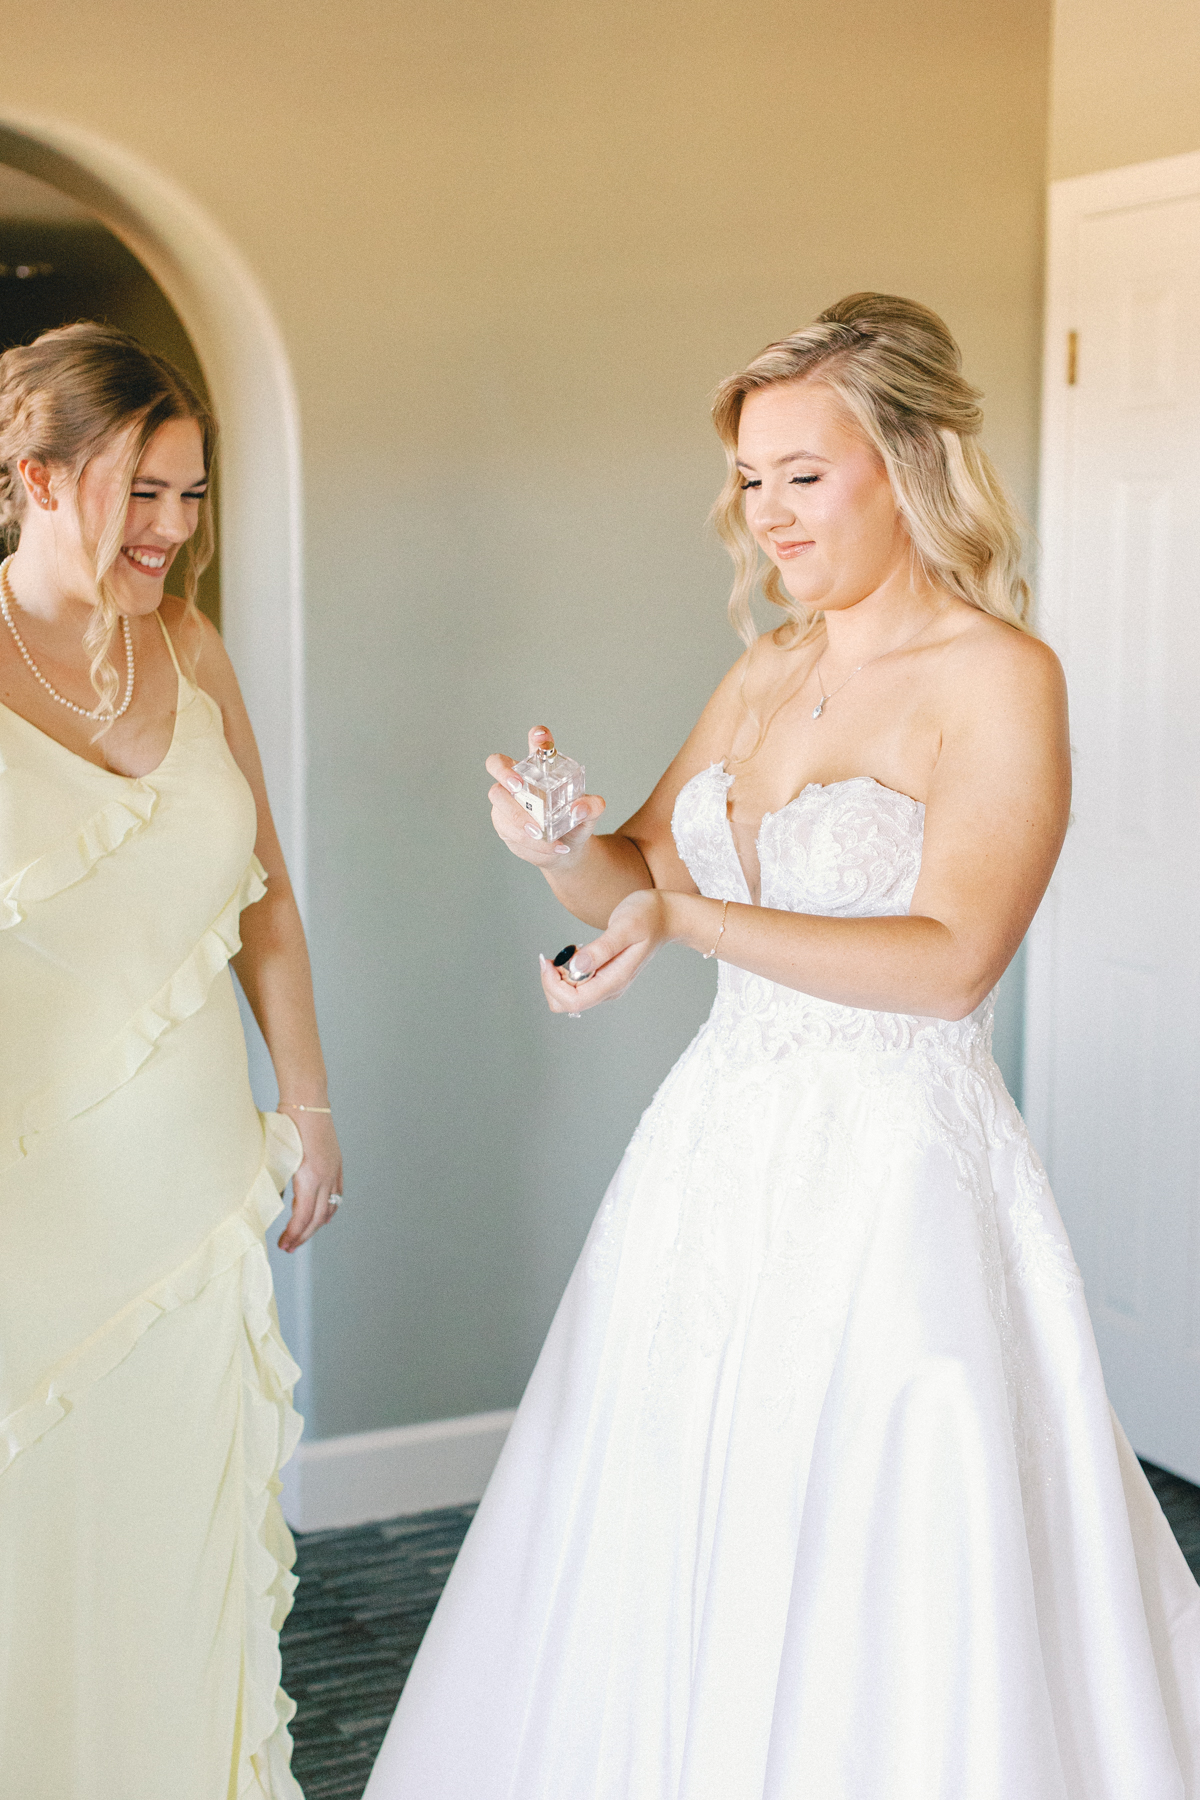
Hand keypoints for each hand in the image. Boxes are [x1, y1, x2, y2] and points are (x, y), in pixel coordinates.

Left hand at [278, 1110, 343, 1251]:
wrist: (307, 1102)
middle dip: (304, 1235)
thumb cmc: (288, 1124)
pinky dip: (328, 1208)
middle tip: (289, 1247)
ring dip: (317, 1224)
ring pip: (331, 1207)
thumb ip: (277, 1181)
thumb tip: (274, 1201)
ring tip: (303, 1234)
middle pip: (318, 1217)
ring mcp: (334, 1170)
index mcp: (311, 1177)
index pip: (304, 1216)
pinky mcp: (336, 1163)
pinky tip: (320, 1213)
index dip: (294, 1234)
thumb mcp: (277, 1156)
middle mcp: (327, 1176)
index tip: (284, 1244)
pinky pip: (337, 1193)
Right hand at [486, 725, 605, 867]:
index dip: (536, 738)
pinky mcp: (503, 825)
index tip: (542, 737)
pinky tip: (549, 848)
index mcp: (541, 769)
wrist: (566, 850)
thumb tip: (579, 808)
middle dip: (505, 774)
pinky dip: (531, 843)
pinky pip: (510, 832)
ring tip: (544, 836)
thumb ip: (591, 807)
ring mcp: (506, 802)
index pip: (536, 745)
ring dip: (522, 822)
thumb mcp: (589, 814)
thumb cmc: (574, 823)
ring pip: (501, 806)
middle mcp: (518, 780)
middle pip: (496, 764)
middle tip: (519, 786)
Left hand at [539, 888, 670, 1014]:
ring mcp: (608, 985)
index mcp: (615, 980)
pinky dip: (566, 974)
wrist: (665, 916)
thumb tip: (577, 967)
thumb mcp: (625, 926)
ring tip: (566, 952)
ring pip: (569, 998)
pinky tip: (574, 953)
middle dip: (551, 984)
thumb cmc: (647, 916)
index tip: (548, 961)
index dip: (553, 985)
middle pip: (567, 1005)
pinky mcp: (604, 978)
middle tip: (552, 956)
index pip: (575, 1001)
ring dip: (557, 979)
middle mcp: (610, 988)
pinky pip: (576, 987)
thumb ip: (602, 948)